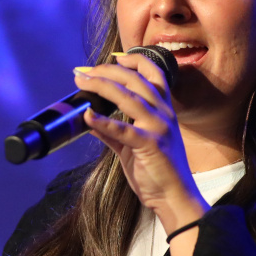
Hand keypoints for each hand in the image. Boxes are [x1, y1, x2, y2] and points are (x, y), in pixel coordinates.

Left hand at [75, 52, 207, 232]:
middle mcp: (164, 113)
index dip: (132, 61)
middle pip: (135, 80)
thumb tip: (91, 120)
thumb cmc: (156, 172)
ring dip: (102, 86)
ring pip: (129, 97)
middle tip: (82, 72)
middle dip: (106, 71)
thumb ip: (113, 132)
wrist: (174, 197)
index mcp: (163, 109)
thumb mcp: (132, 147)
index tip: (112, 58)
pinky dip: (103, 121)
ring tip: (81, 82)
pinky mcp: (150, 144)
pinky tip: (87, 116)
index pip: (152, 73)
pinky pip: (123, 129)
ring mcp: (159, 127)